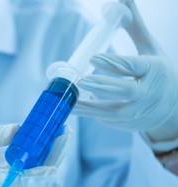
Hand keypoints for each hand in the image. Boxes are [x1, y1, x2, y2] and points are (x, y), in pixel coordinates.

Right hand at [0, 124, 71, 186]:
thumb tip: (18, 129)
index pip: (13, 182)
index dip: (34, 175)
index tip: (50, 167)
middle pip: (33, 178)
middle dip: (51, 157)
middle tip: (65, 135)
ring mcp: (9, 186)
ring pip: (37, 174)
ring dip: (52, 154)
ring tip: (64, 133)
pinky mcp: (16, 181)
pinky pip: (34, 170)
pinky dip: (45, 154)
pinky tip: (55, 139)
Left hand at [73, 0, 177, 141]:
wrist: (174, 105)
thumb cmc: (158, 72)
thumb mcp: (150, 48)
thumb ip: (135, 26)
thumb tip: (122, 0)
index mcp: (154, 70)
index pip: (132, 66)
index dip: (113, 63)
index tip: (93, 57)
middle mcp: (149, 93)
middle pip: (124, 91)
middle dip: (102, 86)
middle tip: (81, 81)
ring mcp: (141, 112)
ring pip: (113, 112)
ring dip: (90, 108)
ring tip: (70, 102)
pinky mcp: (132, 125)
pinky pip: (110, 121)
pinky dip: (95, 115)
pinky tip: (79, 108)